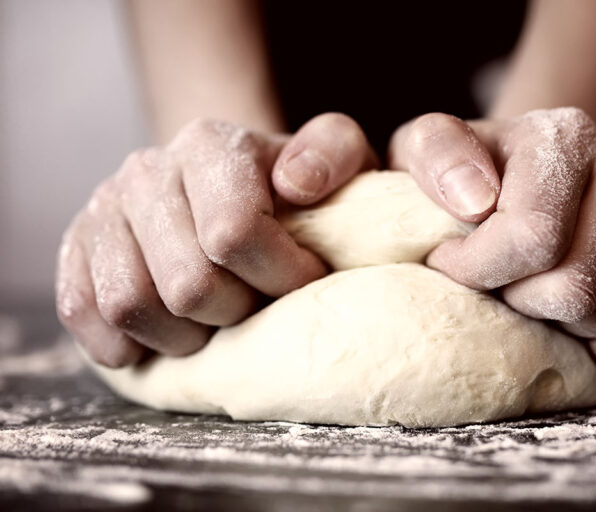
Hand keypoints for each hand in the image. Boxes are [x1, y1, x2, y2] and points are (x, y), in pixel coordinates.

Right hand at [57, 113, 376, 366]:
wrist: (231, 191)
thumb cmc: (294, 191)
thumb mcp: (337, 160)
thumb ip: (335, 152)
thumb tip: (296, 182)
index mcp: (210, 144)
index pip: (235, 234)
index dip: (280, 276)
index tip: (306, 281)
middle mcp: (148, 170)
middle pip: (188, 284)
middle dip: (237, 313)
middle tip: (258, 305)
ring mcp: (104, 208)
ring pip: (129, 305)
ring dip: (183, 336)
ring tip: (215, 324)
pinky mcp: (76, 247)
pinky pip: (83, 312)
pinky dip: (124, 343)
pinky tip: (165, 337)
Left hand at [389, 108, 595, 364]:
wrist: (532, 169)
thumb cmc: (471, 173)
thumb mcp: (428, 149)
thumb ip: (435, 155)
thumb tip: (476, 201)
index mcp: (565, 136)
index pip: (531, 239)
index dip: (478, 272)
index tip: (450, 263)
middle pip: (575, 288)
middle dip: (520, 302)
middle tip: (501, 281)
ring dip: (566, 324)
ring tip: (536, 295)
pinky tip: (577, 318)